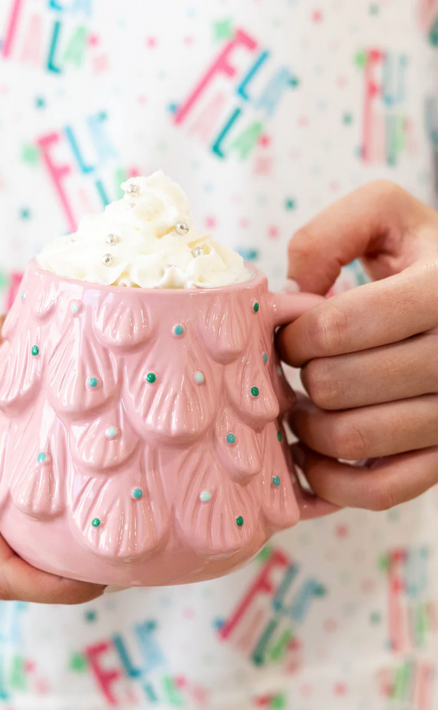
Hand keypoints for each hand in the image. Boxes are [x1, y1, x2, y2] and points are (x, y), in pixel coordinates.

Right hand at [0, 321, 103, 602]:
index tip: (105, 576)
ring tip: (121, 511)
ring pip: (14, 547)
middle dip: (77, 564)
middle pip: (21, 567)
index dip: (56, 584)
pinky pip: (2, 521)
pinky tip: (77, 479)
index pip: (0, 572)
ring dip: (62, 539)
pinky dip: (40, 511)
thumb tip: (43, 323)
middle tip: (137, 537)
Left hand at [278, 181, 437, 510]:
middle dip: (297, 376)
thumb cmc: (421, 261)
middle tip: (295, 368)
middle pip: (336, 385)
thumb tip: (294, 294)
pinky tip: (312, 453)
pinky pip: (378, 491)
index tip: (289, 334)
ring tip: (303, 403)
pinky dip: (331, 481)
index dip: (293, 334)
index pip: (336, 327)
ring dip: (307, 426)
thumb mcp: (388, 216)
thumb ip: (333, 233)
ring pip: (352, 439)